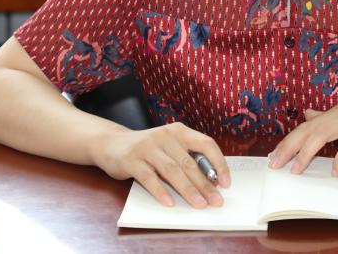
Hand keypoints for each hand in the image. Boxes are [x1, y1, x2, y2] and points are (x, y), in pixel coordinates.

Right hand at [92, 122, 230, 208]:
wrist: (111, 143)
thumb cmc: (147, 149)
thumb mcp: (169, 147)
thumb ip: (187, 158)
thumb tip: (211, 182)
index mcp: (179, 131)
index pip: (206, 144)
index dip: (218, 163)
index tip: (226, 183)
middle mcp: (165, 135)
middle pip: (190, 162)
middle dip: (205, 184)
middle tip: (216, 201)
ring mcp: (147, 146)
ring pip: (172, 170)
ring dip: (187, 190)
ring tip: (199, 204)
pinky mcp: (131, 159)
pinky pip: (149, 177)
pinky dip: (161, 191)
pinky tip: (170, 203)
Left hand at [268, 100, 337, 176]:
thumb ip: (330, 117)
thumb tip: (307, 114)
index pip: (307, 126)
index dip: (289, 141)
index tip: (274, 157)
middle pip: (310, 129)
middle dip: (290, 147)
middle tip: (276, 164)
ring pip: (325, 133)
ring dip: (308, 152)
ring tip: (296, 169)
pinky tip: (335, 171)